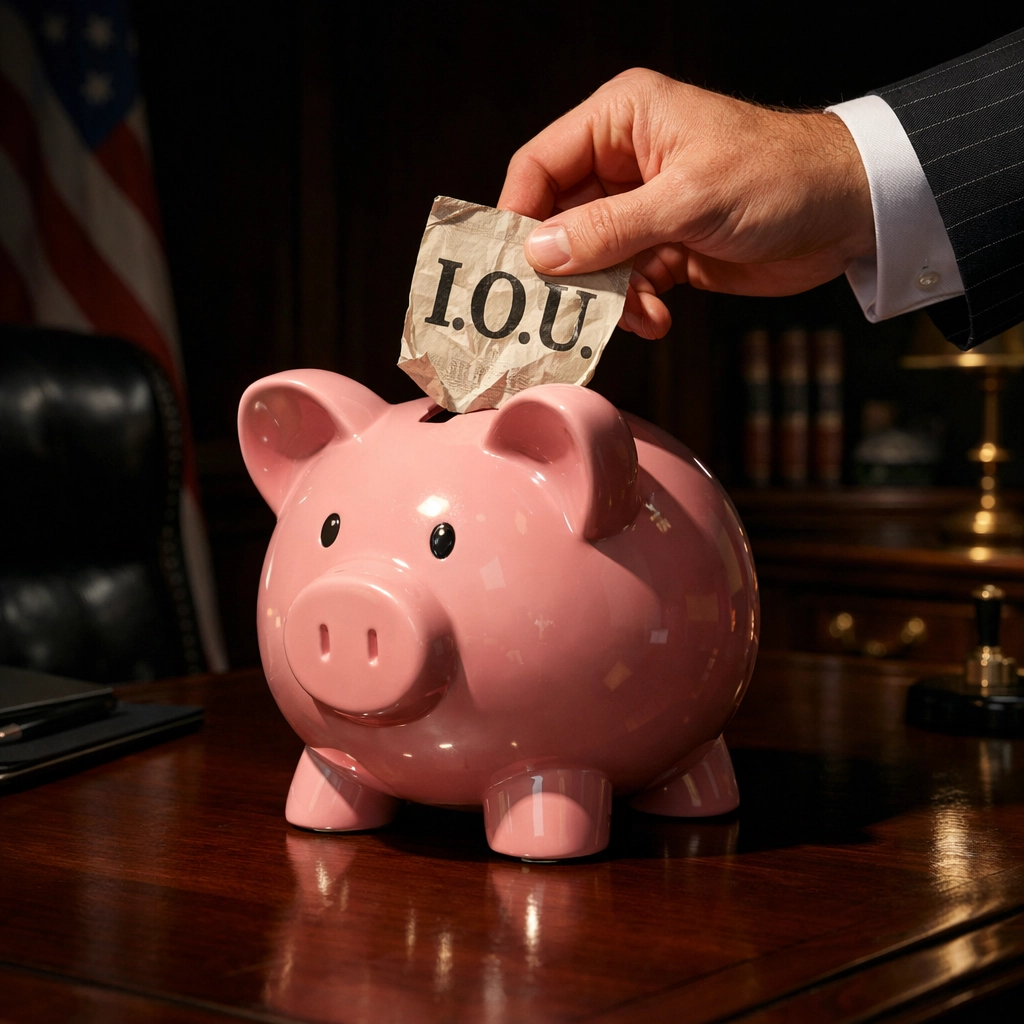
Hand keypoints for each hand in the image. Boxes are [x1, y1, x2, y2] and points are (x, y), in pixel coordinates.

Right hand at [498, 69, 874, 338]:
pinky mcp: (666, 248)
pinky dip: (636, 307)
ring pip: (592, 261)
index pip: (540, 165)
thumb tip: (539, 253)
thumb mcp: (688, 200)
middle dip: (563, 269)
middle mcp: (625, 163)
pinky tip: (659, 317)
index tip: (507, 267)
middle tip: (555, 311)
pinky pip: (627, 283)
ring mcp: (645, 209)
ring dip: (605, 296)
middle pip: (560, 220)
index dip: (518, 214)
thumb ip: (609, 229)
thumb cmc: (779, 177)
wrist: (849, 211)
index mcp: (621, 121)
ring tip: (633, 314)